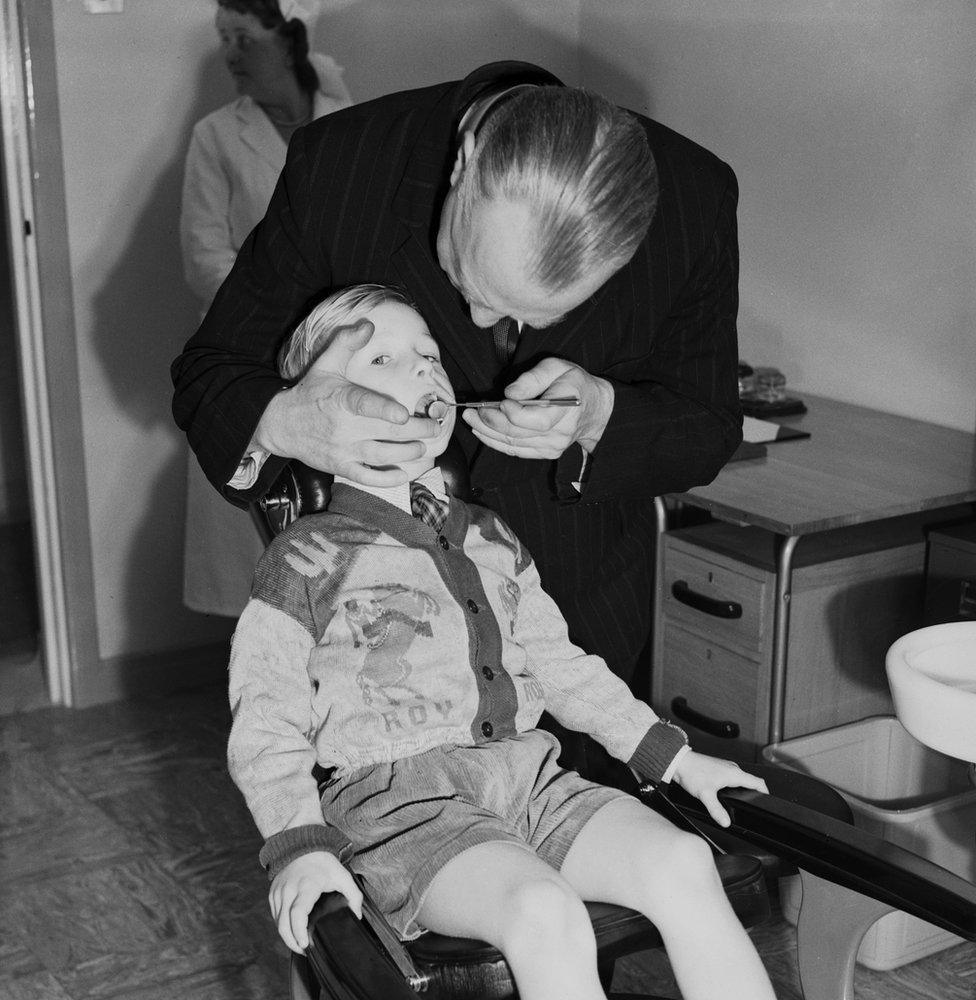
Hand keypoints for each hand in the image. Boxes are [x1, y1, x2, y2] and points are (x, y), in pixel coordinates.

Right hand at [256, 319, 438, 486]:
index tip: (404, 413)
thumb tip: (368, 323)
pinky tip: (404, 473)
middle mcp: (342, 427)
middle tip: (434, 427)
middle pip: (383, 433)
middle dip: (414, 432)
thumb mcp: (326, 364)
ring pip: (380, 456)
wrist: (281, 425)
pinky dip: (387, 479)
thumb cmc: (311, 393)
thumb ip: (347, 342)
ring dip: (406, 453)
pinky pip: (367, 478)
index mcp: (340, 400)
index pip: (363, 405)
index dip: (384, 410)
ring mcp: (342, 450)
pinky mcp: (341, 467)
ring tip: (423, 447)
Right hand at [269, 851, 362, 953]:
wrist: (301, 843)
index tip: (305, 945)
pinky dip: (282, 926)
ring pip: (277, 922)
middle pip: (283, 924)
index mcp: (306, 886)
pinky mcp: (273, 893)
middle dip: (292, 942)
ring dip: (286, 936)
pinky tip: (292, 931)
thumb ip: (353, 895)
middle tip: (305, 950)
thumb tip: (357, 915)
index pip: (297, 914)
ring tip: (300, 944)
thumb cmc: (323, 862)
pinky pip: (275, 915)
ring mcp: (278, 892)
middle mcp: (289, 890)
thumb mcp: (342, 874)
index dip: (299, 933)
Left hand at [462, 358, 612, 459]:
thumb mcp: (557, 367)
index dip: (514, 414)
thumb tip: (510, 393)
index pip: (537, 420)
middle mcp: (561, 432)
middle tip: (472, 410)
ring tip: (471, 419)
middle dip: (491, 422)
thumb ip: (533, 378)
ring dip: (488, 432)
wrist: (594, 409)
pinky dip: (496, 442)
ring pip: (513, 444)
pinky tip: (482, 431)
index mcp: (567, 408)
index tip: (499, 401)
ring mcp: (553, 446)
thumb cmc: (573, 382)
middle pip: (519, 433)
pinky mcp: (546, 453)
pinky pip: (516, 451)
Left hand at [671, 751, 768, 827]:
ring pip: (741, 778)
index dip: (766, 792)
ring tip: (741, 800)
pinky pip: (732, 777)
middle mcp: (732, 768)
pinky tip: (726, 793)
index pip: (758, 782)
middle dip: (754, 792)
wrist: (679, 761)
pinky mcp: (718, 767)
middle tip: (753, 804)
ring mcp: (725, 766)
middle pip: (751, 781)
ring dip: (743, 788)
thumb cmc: (691, 772)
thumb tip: (726, 822)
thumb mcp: (705, 795)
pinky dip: (734, 785)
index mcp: (734, 773)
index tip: (767, 801)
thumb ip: (717, 810)